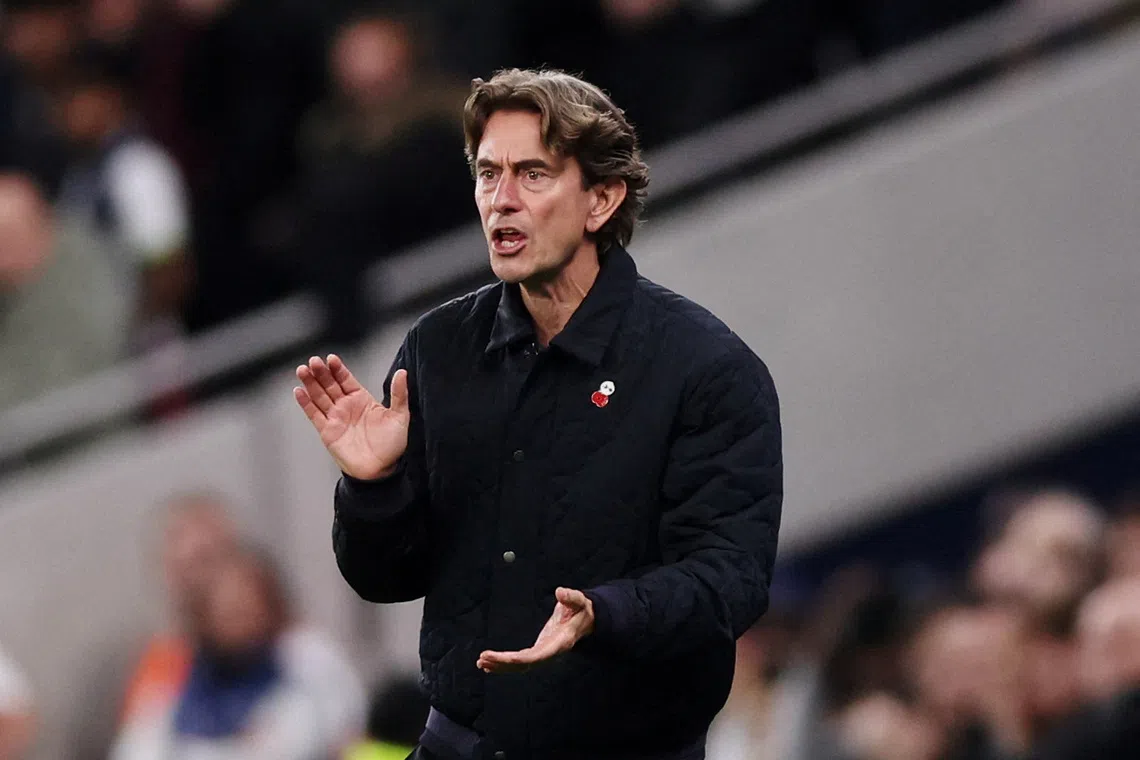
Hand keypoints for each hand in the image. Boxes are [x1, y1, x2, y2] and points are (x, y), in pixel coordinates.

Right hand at [294, 354, 409, 479]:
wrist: (380, 470)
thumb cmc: (392, 445)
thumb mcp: (400, 416)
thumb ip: (399, 394)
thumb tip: (402, 372)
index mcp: (362, 400)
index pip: (346, 379)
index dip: (338, 369)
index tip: (331, 358)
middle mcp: (346, 406)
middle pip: (330, 385)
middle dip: (321, 372)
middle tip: (314, 361)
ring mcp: (335, 418)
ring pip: (319, 396)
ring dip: (310, 383)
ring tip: (303, 370)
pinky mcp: (327, 431)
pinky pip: (314, 415)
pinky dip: (306, 403)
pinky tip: (299, 391)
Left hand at [477, 588, 594, 673]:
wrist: (585, 619)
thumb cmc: (581, 609)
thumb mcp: (579, 601)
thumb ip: (571, 597)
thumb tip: (560, 592)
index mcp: (560, 643)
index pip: (538, 655)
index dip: (521, 659)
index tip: (506, 658)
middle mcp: (550, 653)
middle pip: (525, 664)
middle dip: (504, 663)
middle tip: (483, 658)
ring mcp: (543, 654)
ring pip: (520, 666)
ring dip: (500, 665)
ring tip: (481, 663)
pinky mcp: (538, 651)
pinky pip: (520, 662)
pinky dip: (504, 663)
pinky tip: (489, 664)